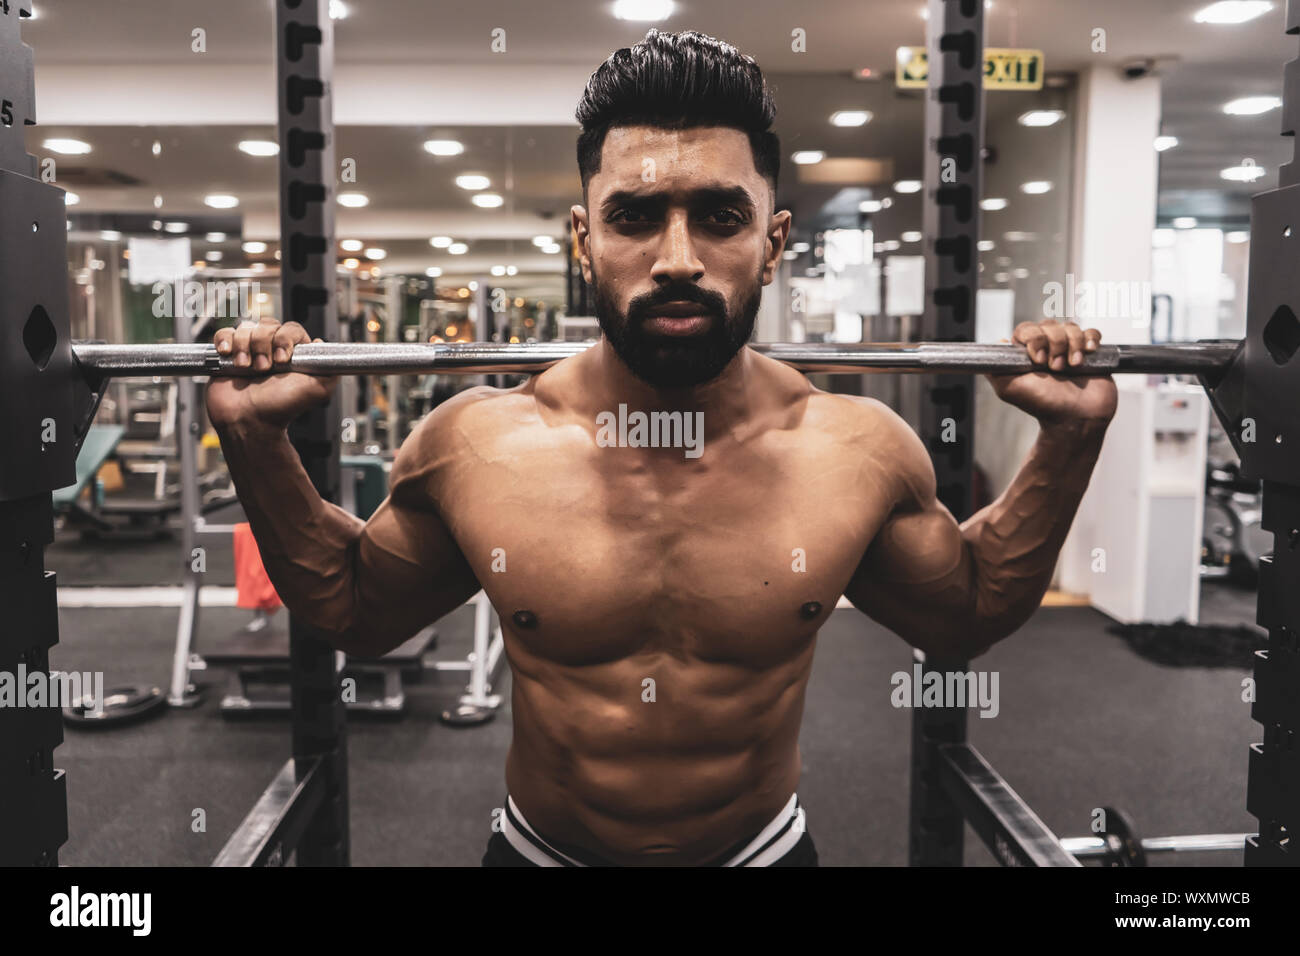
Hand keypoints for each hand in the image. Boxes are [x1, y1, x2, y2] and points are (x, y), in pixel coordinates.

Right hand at [205, 318, 336, 429]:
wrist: (249, 421)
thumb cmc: (280, 409)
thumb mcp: (317, 389)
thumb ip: (329, 367)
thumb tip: (322, 344)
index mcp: (293, 354)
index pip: (291, 329)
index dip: (285, 340)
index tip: (282, 360)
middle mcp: (271, 349)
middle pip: (267, 325)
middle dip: (263, 346)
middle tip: (264, 369)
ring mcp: (249, 350)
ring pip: (246, 328)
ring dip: (245, 348)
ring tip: (246, 368)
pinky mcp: (228, 355)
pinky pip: (225, 333)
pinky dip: (225, 340)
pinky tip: (228, 354)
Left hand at [986, 320, 1117, 424]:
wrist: (1076, 417)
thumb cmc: (1043, 405)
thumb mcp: (1009, 389)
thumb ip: (995, 368)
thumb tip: (996, 344)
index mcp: (1027, 354)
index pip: (1027, 329)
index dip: (1034, 339)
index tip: (1039, 359)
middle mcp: (1047, 348)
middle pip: (1050, 325)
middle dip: (1055, 344)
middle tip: (1056, 368)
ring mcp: (1069, 349)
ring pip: (1071, 327)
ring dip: (1073, 346)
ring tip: (1072, 367)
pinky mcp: (1090, 353)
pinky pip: (1091, 332)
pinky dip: (1090, 340)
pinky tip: (1088, 354)